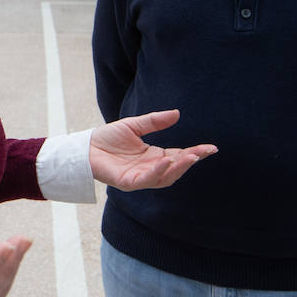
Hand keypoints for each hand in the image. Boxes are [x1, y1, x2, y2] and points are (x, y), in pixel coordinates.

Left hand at [90, 109, 216, 190]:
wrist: (85, 147)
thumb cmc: (108, 138)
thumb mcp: (135, 125)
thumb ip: (154, 121)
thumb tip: (177, 113)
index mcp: (154, 157)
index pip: (179, 156)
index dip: (195, 152)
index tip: (210, 148)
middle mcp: (150, 169)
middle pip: (176, 168)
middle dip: (191, 161)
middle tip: (204, 152)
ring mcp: (140, 177)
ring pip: (165, 177)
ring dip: (178, 168)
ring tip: (191, 157)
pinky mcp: (128, 182)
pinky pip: (146, 179)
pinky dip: (157, 172)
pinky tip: (165, 161)